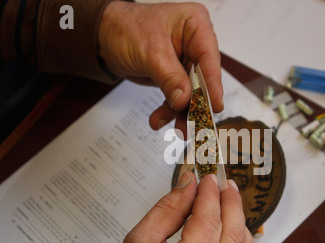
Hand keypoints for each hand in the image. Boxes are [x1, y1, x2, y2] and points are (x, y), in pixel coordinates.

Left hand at [98, 1, 223, 136]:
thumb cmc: (125, 28)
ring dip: (182, 113)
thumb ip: (170, 77)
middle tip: (195, 125)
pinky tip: (158, 120)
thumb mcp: (149, 52)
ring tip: (178, 130)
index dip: (213, 84)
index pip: (209, 58)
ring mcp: (185, 61)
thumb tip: (185, 99)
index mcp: (195, 26)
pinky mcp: (175, 76)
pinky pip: (177, 97)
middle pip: (203, 80)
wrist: (104, 35)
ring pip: (191, 93)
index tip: (215, 105)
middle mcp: (194, 44)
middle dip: (196, 105)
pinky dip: (168, 111)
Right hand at [103, 172, 258, 242]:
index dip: (210, 192)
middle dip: (231, 201)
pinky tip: (233, 240)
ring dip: (240, 224)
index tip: (208, 178)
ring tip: (229, 208)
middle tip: (225, 185)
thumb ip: (167, 210)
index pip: (209, 216)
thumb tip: (188, 185)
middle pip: (235, 230)